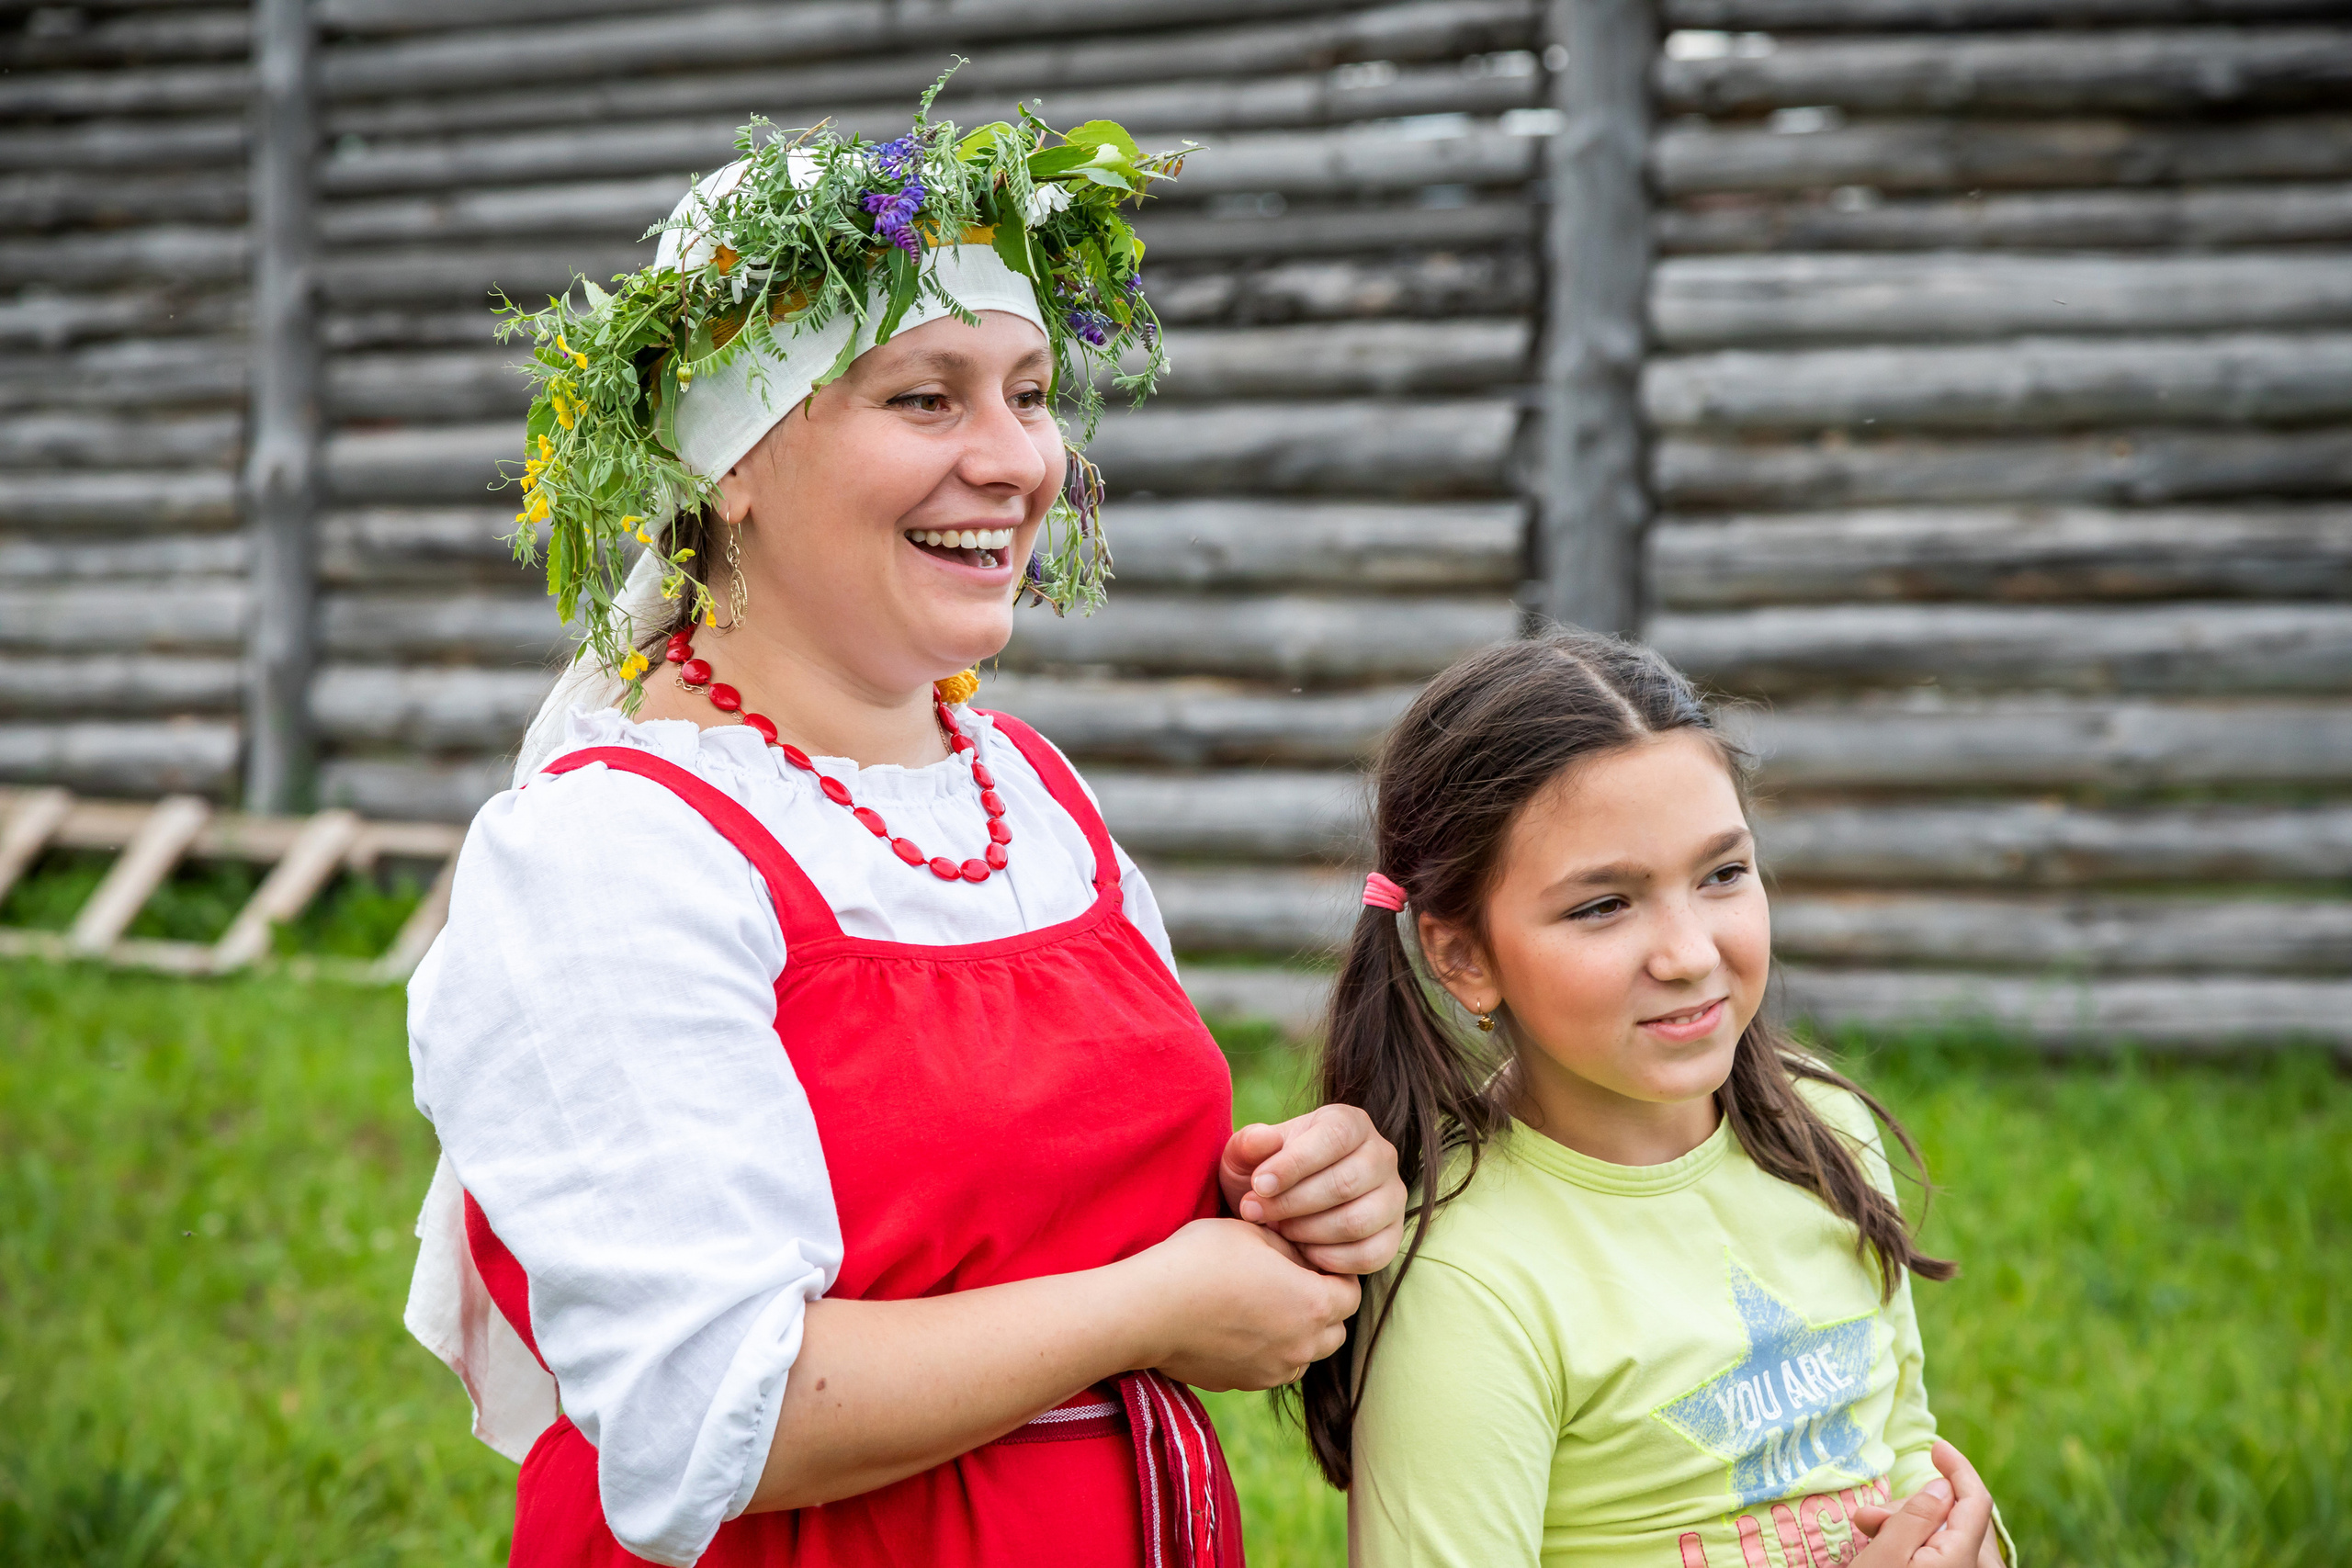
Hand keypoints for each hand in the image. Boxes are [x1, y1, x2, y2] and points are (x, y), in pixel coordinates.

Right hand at [1118, 1218, 1360, 1391]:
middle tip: (1290, 1279)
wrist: (1147, 1310)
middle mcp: (1302, 1348)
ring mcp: (1272, 1371)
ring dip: (1295, 1333)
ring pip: (1303, 1354)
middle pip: (1333, 1330)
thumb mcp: (1253, 1232)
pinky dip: (1265, 1350)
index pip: (1351, 1292)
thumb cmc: (1200, 1260)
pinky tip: (1236, 1325)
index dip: (1335, 1272)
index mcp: (1314, 1305)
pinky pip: (1270, 1367)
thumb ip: (1290, 1246)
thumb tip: (1301, 1255)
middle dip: (1321, 1306)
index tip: (1311, 1258)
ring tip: (1262, 1304)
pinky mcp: (1242, 1384)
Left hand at [1219, 1104, 1406, 1274]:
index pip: (1334, 1138)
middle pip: (1346, 1183)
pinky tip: (1302, 1251)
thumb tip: (1265, 1140)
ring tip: (1279, 1230)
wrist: (1281, 1205)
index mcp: (1350, 1123)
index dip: (1295, 1164)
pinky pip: (1371, 1255)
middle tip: (1256, 1212)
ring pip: (1358, 1221)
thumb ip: (1249, 1145)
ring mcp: (1392, 1197)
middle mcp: (1381, 1156)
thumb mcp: (1246, 1155)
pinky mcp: (1392, 1235)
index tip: (1259, 1185)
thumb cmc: (1265, 1174)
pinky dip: (1331, 1259)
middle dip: (1293, 1203)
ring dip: (1309, 1232)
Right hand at [1848, 1440, 1994, 1567]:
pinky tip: (1891, 1547)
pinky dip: (1920, 1542)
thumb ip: (1916, 1517)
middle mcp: (1969, 1567)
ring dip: (1912, 1525)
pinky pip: (1946, 1553)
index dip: (1959, 1468)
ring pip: (1949, 1535)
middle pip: (1958, 1518)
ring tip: (1871, 1532)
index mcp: (1960, 1557)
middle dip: (1917, 1505)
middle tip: (1871, 1517)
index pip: (1976, 1502)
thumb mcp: (1885, 1554)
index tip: (1937, 1446)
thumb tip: (1942, 1486)